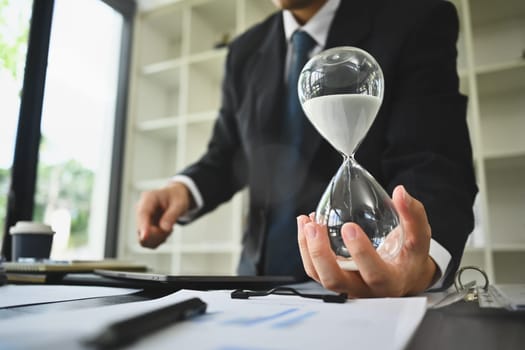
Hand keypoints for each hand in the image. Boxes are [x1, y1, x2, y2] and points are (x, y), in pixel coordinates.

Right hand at [136, 182, 192, 247]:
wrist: (175, 197)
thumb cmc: (177, 198)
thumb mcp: (179, 204)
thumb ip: (171, 216)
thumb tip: (164, 229)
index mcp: (148, 198)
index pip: (142, 214)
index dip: (143, 226)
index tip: (144, 237)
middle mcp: (141, 209)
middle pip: (141, 229)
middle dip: (157, 235)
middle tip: (171, 229)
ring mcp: (141, 219)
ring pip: (144, 238)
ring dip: (159, 238)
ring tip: (169, 228)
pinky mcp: (144, 228)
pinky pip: (148, 241)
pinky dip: (159, 240)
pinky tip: (165, 231)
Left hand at [297, 185, 436, 297]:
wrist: (403, 276)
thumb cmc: (410, 256)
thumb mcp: (419, 236)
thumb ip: (412, 214)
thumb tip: (400, 192)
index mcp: (390, 281)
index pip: (374, 273)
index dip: (360, 252)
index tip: (349, 227)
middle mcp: (365, 289)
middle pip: (335, 281)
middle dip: (321, 254)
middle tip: (315, 226)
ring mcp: (347, 286)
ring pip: (320, 276)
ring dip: (308, 250)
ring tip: (307, 222)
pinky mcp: (335, 279)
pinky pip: (315, 270)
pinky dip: (306, 249)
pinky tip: (306, 226)